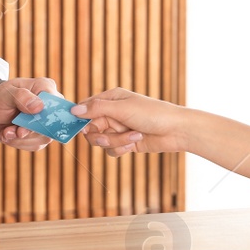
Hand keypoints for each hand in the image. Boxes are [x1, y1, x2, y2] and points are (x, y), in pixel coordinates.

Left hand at [0, 76, 60, 151]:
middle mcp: (50, 105)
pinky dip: (19, 143)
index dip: (48, 117)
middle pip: (51, 125)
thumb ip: (21, 97)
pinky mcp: (40, 135)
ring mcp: (47, 122)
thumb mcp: (5, 94)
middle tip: (13, 131)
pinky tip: (9, 134)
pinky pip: (35, 145)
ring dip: (21, 139)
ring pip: (43, 139)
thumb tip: (39, 106)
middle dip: (29, 132)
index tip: (28, 124)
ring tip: (7, 132)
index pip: (58, 103)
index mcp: (45, 88)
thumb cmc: (0, 97)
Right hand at [70, 88, 190, 155]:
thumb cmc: (152, 113)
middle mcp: (112, 113)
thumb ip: (96, 109)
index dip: (81, 119)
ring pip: (101, 141)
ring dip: (116, 142)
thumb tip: (73, 110)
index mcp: (110, 99)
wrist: (176, 130)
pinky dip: (121, 148)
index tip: (82, 128)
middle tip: (107, 137)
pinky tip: (135, 142)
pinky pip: (111, 150)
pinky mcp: (125, 142)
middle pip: (90, 129)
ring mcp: (118, 128)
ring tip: (132, 136)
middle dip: (99, 135)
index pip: (85, 108)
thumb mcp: (122, 108)